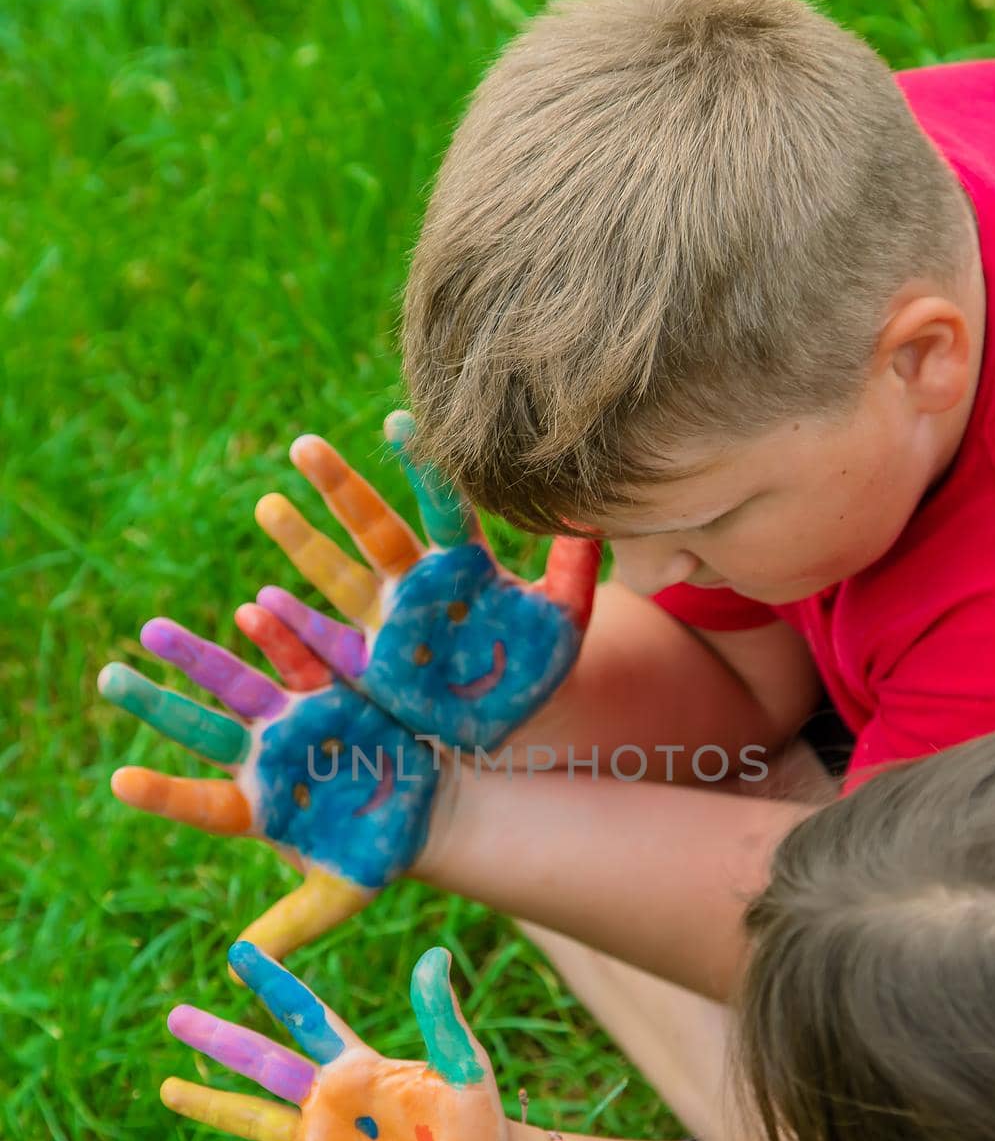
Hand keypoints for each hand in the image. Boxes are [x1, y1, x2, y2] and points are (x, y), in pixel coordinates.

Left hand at [98, 605, 438, 959]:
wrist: (431, 808)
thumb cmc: (378, 854)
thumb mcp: (339, 895)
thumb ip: (293, 924)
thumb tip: (241, 968)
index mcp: (258, 808)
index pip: (202, 802)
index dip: (165, 793)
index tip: (121, 780)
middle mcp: (265, 758)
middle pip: (201, 729)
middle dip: (157, 704)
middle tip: (108, 678)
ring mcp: (295, 719)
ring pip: (238, 684)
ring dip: (199, 658)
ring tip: (153, 632)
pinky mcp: (332, 690)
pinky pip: (304, 658)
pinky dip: (281, 636)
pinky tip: (253, 610)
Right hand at [161, 941, 509, 1140]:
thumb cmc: (484, 1125)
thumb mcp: (466, 1070)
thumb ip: (443, 1020)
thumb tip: (433, 955)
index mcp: (359, 1067)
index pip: (306, 1015)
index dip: (273, 983)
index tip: (239, 949)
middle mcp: (332, 1103)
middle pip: (262, 1064)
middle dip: (220, 1039)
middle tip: (174, 1014)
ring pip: (255, 1123)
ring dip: (211, 1106)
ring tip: (167, 1087)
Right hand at [251, 414, 599, 751]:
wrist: (516, 718)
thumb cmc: (537, 663)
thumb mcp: (561, 621)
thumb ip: (572, 572)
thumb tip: (590, 517)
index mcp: (462, 566)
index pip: (442, 506)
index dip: (424, 470)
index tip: (399, 422)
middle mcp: (416, 585)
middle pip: (374, 528)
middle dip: (340, 488)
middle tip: (304, 445)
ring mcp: (387, 625)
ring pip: (337, 575)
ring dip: (302, 542)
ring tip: (267, 505)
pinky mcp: (370, 670)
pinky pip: (325, 645)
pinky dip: (292, 630)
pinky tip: (258, 608)